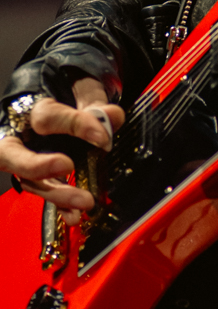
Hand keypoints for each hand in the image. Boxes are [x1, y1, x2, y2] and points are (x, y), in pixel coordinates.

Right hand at [0, 78, 123, 223]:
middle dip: (37, 164)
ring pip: (29, 181)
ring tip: (85, 201)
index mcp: (31, 109)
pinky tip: (75, 215)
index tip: (102, 136)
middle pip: (12, 154)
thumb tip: (113, 117)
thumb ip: (96, 104)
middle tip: (67, 166)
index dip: (76, 125)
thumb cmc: (66, 95)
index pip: (47, 117)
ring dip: (57, 193)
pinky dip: (59, 207)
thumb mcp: (82, 92)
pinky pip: (43, 195)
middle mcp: (19, 137)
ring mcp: (23, 161)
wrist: (54, 101)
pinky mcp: (35, 179)